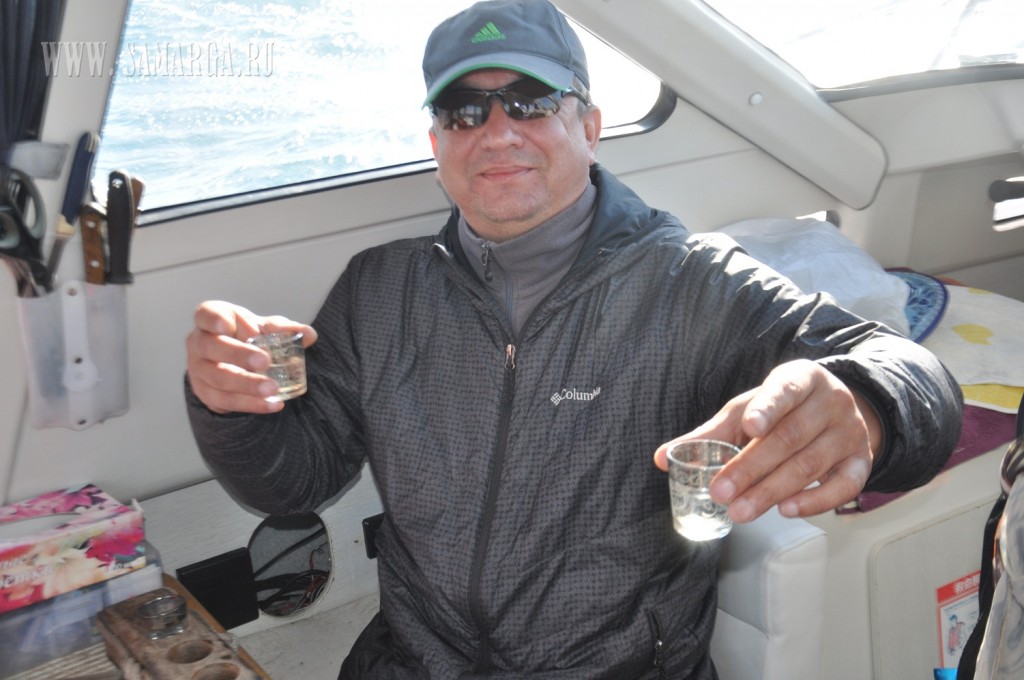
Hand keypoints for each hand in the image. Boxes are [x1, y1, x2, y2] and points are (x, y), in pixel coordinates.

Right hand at [186, 300, 317, 413]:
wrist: (231, 362)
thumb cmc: (245, 336)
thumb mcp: (263, 328)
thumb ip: (283, 330)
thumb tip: (309, 334)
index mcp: (210, 319)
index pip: (205, 315)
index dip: (213, 320)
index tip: (226, 326)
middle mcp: (199, 343)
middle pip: (211, 348)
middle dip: (238, 355)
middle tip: (265, 362)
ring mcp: (198, 370)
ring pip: (218, 378)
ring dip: (246, 385)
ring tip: (272, 389)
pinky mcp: (206, 393)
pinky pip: (226, 401)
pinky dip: (250, 404)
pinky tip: (271, 404)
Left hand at [653, 359, 880, 521]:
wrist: (838, 407)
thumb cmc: (784, 408)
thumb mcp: (749, 409)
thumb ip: (709, 433)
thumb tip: (661, 457)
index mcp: (800, 379)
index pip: (784, 391)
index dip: (767, 408)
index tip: (749, 427)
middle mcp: (830, 402)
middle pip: (789, 437)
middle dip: (752, 468)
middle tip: (722, 491)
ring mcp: (849, 432)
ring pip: (811, 464)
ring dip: (772, 491)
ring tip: (741, 510)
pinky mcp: (860, 461)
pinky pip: (843, 486)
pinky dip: (815, 501)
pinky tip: (786, 510)